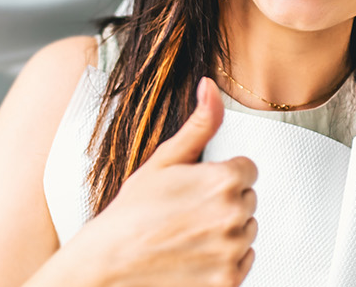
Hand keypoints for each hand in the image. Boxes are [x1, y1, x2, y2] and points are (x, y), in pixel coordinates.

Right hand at [63, 77, 257, 286]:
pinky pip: (243, 263)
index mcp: (222, 180)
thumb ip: (199, 125)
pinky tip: (194, 257)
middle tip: (185, 213)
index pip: (247, 170)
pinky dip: (224, 262)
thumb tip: (211, 87)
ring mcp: (232, 251)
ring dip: (226, 233)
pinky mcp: (228, 281)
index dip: (219, 177)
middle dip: (223, 204)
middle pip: (248, 201)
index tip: (194, 189)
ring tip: (187, 235)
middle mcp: (233, 215)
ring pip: (247, 233)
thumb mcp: (163, 162)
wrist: (107, 266)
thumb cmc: (130, 215)